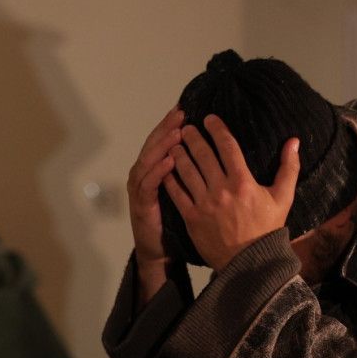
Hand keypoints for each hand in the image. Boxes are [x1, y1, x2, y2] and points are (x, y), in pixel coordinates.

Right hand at [127, 107, 183, 304]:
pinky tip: (170, 161)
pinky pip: (149, 184)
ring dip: (162, 145)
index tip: (186, 108)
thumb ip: (191, 169)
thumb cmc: (173, 218)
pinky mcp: (142, 205)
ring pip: (149, 160)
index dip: (172, 124)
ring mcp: (140, 189)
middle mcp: (144, 174)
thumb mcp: (184, 190)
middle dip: (167, 127)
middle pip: (154, 144)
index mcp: (155, 168)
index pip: (164, 140)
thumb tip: (215, 150)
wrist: (159, 249)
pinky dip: (158, 171)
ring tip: (177, 132)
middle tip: (181, 113)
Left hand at [163, 115, 298, 270]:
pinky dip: (170, 178)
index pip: (227, 146)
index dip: (217, 129)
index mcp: (243, 182)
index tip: (209, 118)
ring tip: (175, 143)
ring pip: (187, 171)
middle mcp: (221, 189)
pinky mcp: (192, 217)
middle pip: (203, 155)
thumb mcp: (283, 198)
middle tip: (187, 127)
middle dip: (193, 137)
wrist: (250, 262)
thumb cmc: (267, 228)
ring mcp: (204, 203)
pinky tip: (166, 168)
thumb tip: (294, 141)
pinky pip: (177, 193)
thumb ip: (289, 168)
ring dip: (179, 154)